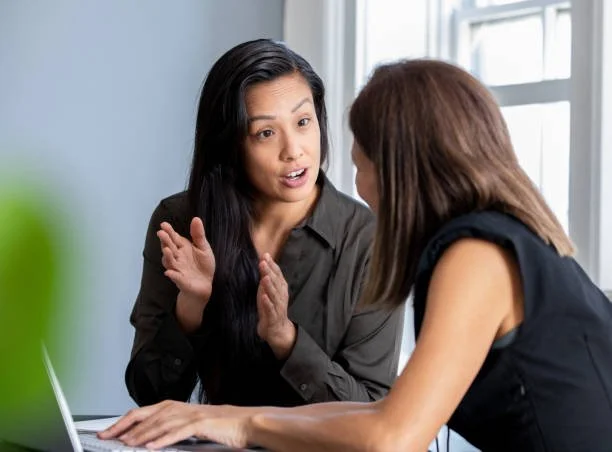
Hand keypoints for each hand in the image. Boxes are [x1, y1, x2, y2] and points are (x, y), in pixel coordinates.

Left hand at [98, 400, 251, 449]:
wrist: (246, 423)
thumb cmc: (222, 426)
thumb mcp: (193, 426)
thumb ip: (173, 430)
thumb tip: (151, 440)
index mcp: (177, 407)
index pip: (144, 412)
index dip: (124, 422)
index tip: (109, 432)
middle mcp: (181, 408)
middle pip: (147, 416)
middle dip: (125, 427)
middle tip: (108, 437)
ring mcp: (191, 415)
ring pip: (160, 424)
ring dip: (141, 435)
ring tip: (127, 444)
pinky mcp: (202, 424)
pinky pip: (179, 432)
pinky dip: (164, 439)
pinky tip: (152, 447)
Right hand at [157, 217, 214, 302]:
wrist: (205, 284)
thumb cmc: (203, 265)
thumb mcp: (203, 247)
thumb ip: (198, 235)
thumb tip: (196, 218)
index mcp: (183, 248)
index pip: (174, 238)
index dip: (169, 231)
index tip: (163, 224)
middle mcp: (178, 257)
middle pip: (169, 248)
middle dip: (165, 241)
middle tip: (161, 233)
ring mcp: (178, 269)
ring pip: (170, 262)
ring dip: (167, 257)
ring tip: (166, 250)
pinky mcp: (182, 281)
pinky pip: (176, 278)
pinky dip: (173, 275)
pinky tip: (170, 273)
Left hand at [256, 253, 295, 358]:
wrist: (277, 329)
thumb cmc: (271, 307)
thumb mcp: (268, 291)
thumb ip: (267, 277)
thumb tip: (263, 260)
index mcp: (281, 288)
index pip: (277, 274)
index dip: (272, 265)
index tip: (265, 255)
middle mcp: (281, 295)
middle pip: (276, 282)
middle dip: (270, 272)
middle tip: (263, 262)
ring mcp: (278, 306)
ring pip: (274, 294)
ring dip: (269, 285)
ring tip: (265, 277)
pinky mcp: (273, 317)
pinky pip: (270, 309)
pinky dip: (267, 303)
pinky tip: (263, 297)